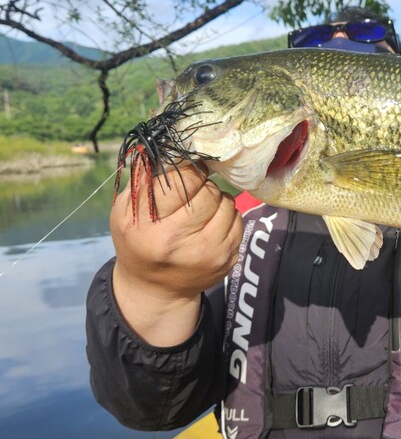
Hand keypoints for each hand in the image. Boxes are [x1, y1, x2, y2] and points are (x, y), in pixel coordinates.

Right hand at [110, 161, 242, 343]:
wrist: (155, 289)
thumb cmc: (136, 242)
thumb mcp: (124, 212)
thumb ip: (141, 180)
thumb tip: (164, 148)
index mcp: (151, 229)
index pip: (182, 182)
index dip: (187, 170)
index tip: (186, 171)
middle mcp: (182, 244)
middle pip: (209, 192)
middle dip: (202, 185)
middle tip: (192, 190)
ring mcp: (209, 255)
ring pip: (228, 204)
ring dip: (216, 199)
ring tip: (201, 207)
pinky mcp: (228, 260)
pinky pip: (238, 221)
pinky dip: (227, 215)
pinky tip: (211, 222)